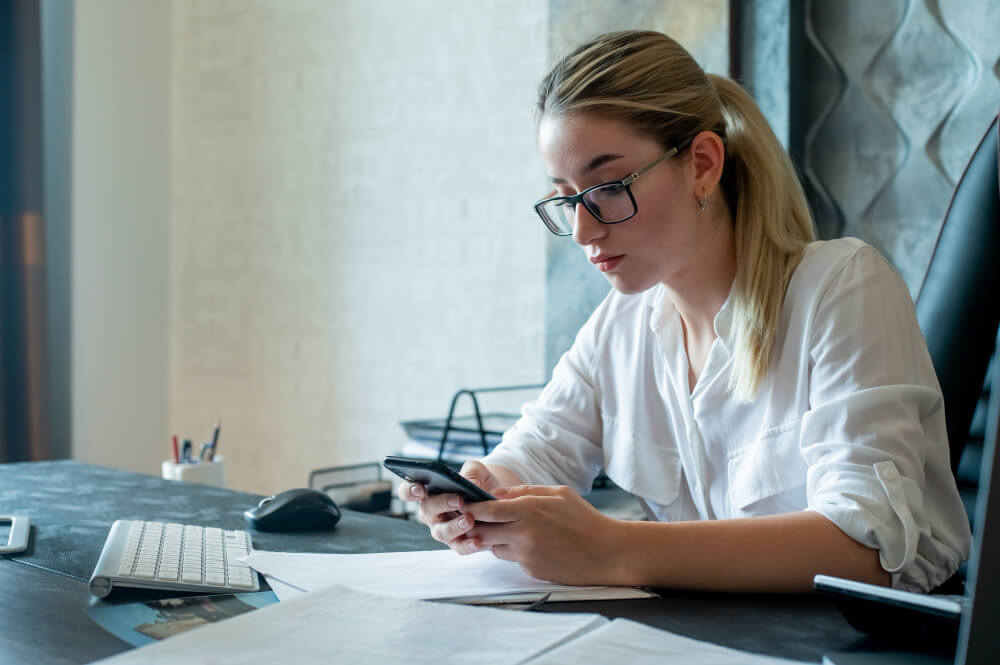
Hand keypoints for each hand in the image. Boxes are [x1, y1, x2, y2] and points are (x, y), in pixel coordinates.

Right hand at [394, 461, 505, 552]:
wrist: (497, 499)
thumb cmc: (479, 482)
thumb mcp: (477, 470)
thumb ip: (472, 472)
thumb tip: (472, 484)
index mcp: (428, 491)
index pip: (408, 491)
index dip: (409, 490)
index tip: (420, 489)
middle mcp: (431, 513)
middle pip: (426, 510)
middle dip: (441, 504)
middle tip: (459, 500)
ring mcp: (442, 529)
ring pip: (441, 532)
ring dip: (454, 526)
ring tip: (469, 520)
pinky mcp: (457, 543)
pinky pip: (459, 547)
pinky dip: (467, 545)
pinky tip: (478, 541)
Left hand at [462, 485, 626, 585]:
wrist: (606, 553)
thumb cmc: (584, 519)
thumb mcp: (558, 493)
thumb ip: (524, 491)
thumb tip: (496, 494)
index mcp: (529, 510)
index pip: (487, 510)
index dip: (471, 507)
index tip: (463, 504)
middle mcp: (523, 534)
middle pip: (482, 531)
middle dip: (473, 526)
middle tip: (471, 520)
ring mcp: (526, 555)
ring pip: (494, 547)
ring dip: (493, 539)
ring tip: (507, 530)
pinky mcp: (531, 570)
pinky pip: (512, 559)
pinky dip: (513, 551)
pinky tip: (531, 544)